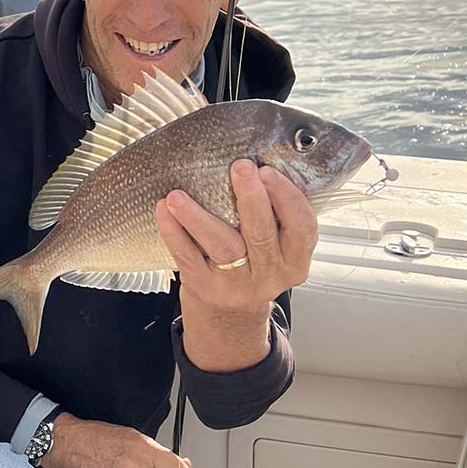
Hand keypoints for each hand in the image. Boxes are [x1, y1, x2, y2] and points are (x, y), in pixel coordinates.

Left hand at [155, 160, 317, 371]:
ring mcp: (236, 284)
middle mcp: (270, 274)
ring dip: (199, 217)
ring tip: (179, 194)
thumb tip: (260, 153)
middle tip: (240, 167)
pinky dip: (174, 232)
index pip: (302, 228)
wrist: (230, 314)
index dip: (287, 198)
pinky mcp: (205, 287)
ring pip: (222, 246)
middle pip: (262, 234)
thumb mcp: (278, 245)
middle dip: (251, 199)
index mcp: (294, 259)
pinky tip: (164, 209)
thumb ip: (276, 213)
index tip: (269, 170)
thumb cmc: (255, 261)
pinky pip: (188, 256)